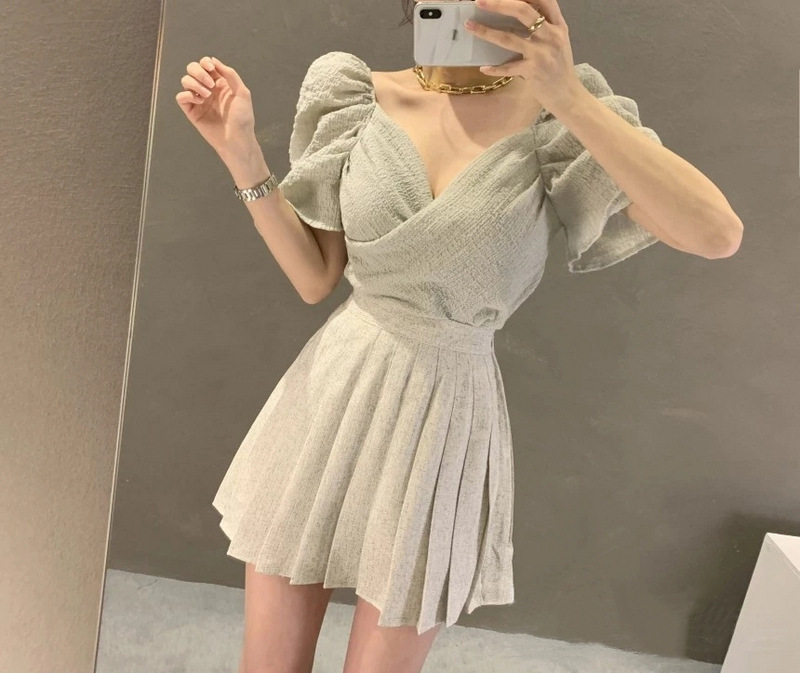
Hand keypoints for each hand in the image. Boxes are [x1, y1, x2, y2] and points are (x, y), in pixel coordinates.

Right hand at [175, 56, 257, 156]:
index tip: (211, 69)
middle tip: (210, 85)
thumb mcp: (242, 93)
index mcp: (220, 84)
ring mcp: (199, 100)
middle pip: (192, 69)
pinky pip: (181, 97)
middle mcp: (208, 90)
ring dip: (195, 84)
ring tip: (206, 96)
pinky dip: (188, 95)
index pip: (206, 65)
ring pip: (185, 81)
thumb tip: (214, 60)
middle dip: (199, 72)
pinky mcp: (192, 111)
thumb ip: (230, 74)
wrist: (237, 139)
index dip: (205, 63)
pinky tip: (199, 101)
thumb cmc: (242, 118)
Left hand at [464, 0, 581, 112]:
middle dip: (499, 4)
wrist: (567, 94)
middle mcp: (551, 35)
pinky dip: (494, 68)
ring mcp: (541, 53)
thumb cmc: (559, 67)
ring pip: (509, 37)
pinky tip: (484, 68)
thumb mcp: (557, 40)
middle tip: (479, 1)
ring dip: (486, 31)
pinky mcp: (533, 70)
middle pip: (523, 11)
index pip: (544, 0)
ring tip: (470, 26)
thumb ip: (544, 25)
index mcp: (558, 25)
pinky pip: (508, 67)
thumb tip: (517, 11)